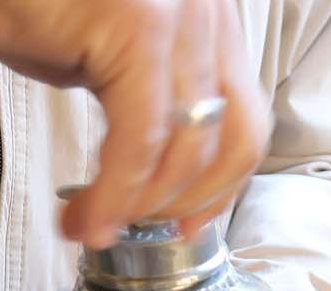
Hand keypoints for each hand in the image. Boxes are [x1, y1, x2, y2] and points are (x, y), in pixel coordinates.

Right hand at [0, 0, 270, 246]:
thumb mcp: (97, 55)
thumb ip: (138, 100)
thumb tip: (146, 169)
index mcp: (204, 15)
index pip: (243, 119)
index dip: (218, 186)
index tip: (181, 223)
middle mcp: (205, 6)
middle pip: (232, 137)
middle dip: (181, 203)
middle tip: (131, 229)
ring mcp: (180, 11)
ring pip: (188, 147)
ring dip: (138, 206)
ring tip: (90, 224)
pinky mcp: (139, 24)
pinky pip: (139, 139)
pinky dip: (115, 194)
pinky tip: (87, 217)